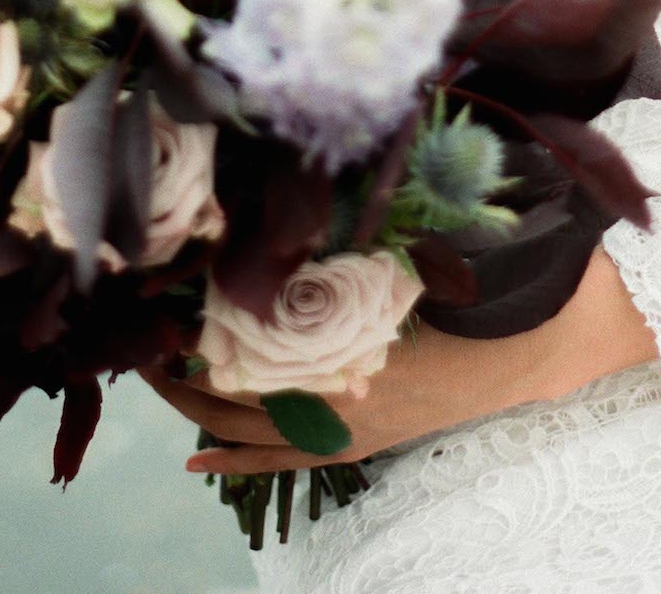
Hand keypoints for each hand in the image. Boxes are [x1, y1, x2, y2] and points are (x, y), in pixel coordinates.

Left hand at [138, 245, 659, 473]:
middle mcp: (328, 399)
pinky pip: (280, 462)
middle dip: (175, 365)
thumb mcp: (397, 256)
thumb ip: (340, 244)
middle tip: (130, 334)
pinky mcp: (353, 442)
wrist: (530, 346)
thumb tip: (286, 199)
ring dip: (194, 404)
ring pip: (243, 428)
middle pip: (226, 390)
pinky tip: (195, 459)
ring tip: (148, 377)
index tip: (147, 300)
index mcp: (333, 353)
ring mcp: (340, 429)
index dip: (186, 329)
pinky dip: (234, 460)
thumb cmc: (465, 288)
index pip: (236, 349)